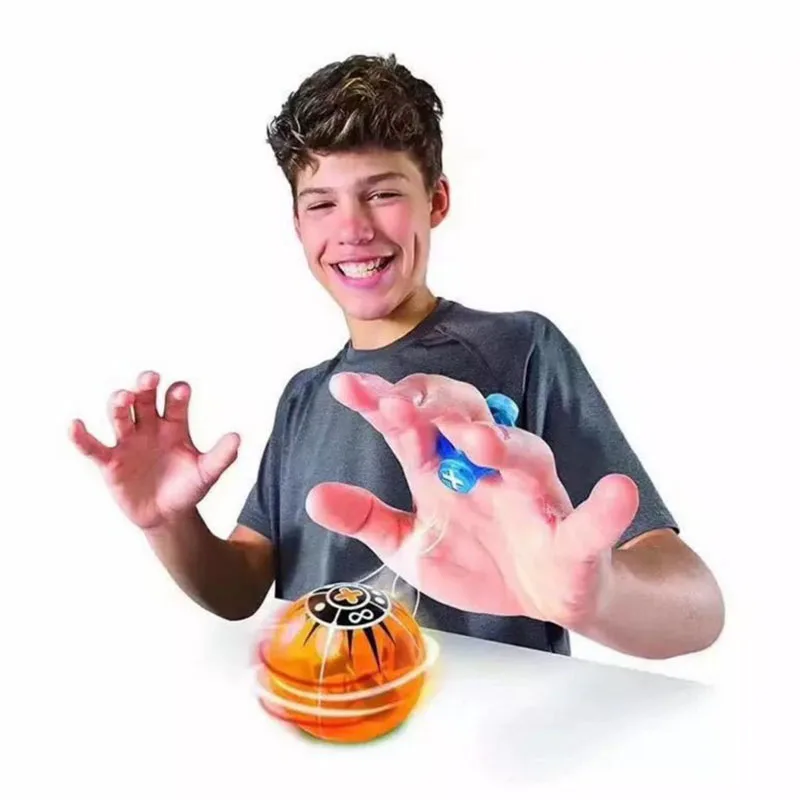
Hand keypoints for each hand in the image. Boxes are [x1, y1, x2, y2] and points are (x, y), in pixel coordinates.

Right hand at [69, 371, 239, 530]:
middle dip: (146, 386)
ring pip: (120, 415)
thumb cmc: (187, 489)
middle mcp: (150, 428)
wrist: (168, 517)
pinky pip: (93, 446)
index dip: (178, 394)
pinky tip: (75, 425)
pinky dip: (81, 436)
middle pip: (145, 399)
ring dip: (120, 404)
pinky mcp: (110, 462)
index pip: (175, 401)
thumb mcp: (206, 474)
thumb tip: (236, 438)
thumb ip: (221, 457)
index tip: (181, 391)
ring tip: (125, 398)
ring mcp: (128, 442)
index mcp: (175, 426)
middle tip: (150, 378)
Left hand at [305, 372, 639, 627]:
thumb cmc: (479, 560)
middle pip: (466, 418)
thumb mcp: (411, 544)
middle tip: (400, 402)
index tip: (343, 387)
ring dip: (501, 444)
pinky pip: (590, 521)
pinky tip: (617, 493)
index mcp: (444, 468)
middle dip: (435, 406)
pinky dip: (605, 509)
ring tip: (474, 440)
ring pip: (524, 457)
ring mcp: (533, 498)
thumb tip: (314, 496)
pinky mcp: (572, 537)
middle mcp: (489, 469)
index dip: (379, 404)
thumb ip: (368, 518)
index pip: (410, 425)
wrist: (544, 598)